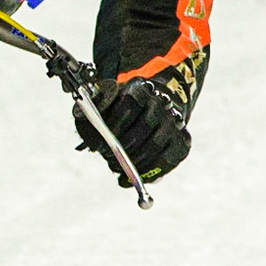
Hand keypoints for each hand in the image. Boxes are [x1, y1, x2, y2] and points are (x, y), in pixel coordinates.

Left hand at [73, 77, 190, 184]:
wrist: (147, 110)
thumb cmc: (117, 110)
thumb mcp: (99, 105)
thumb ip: (86, 109)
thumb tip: (82, 115)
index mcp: (140, 88)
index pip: (129, 105)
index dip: (114, 126)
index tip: (99, 144)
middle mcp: (162, 103)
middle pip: (144, 127)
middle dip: (122, 147)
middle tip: (107, 157)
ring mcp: (175, 122)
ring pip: (156, 146)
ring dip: (133, 161)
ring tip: (116, 167)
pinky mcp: (182, 141)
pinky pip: (168, 161)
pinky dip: (149, 173)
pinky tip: (131, 177)